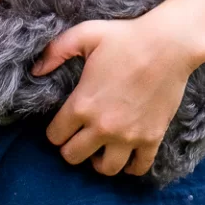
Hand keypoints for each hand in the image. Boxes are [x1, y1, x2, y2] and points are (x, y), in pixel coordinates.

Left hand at [35, 17, 199, 175]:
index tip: (63, 124)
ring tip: (101, 149)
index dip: (55, 131)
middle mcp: (102, 126)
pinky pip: (139, 167)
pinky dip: (131, 167)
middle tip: (79, 137)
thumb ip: (55, 51)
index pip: (55, 136)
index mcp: (82, 104)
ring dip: (99, 161)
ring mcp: (128, 135)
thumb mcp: (85, 34)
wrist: (170, 44)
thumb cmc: (126, 37)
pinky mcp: (152, 137)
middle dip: (71, 148)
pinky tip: (128, 156)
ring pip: (105, 169)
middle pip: (73, 157)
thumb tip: (35, 70)